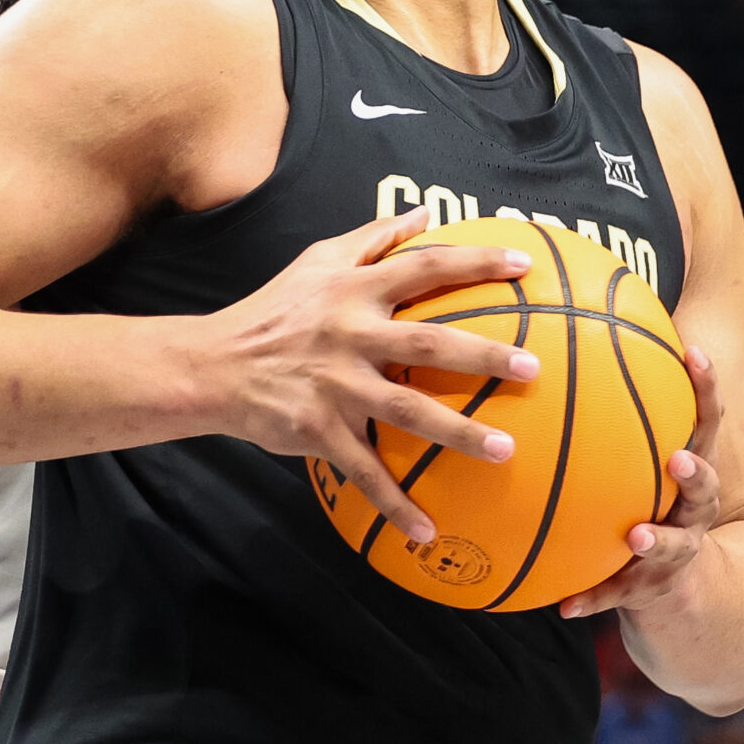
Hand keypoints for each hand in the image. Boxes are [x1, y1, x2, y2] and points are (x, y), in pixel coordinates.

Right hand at [203, 207, 539, 545]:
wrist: (212, 366)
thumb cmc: (273, 311)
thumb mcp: (315, 262)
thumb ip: (372, 238)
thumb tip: (423, 212)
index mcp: (353, 291)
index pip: (423, 267)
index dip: (474, 263)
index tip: (524, 266)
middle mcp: (348, 335)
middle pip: (426, 344)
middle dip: (481, 356)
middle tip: (531, 368)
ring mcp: (334, 385)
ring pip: (406, 411)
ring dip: (458, 433)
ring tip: (506, 450)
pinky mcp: (317, 429)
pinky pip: (362, 471)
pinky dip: (394, 503)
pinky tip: (427, 531)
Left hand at [560, 345, 722, 619]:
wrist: (677, 589)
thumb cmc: (645, 501)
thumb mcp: (637, 459)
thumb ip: (610, 413)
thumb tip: (564, 340)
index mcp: (687, 468)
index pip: (704, 420)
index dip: (705, 386)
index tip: (694, 351)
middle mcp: (692, 510)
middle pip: (706, 487)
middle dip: (697, 473)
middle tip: (681, 459)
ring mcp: (677, 553)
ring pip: (676, 546)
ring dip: (659, 540)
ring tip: (640, 535)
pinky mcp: (649, 591)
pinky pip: (618, 595)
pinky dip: (593, 599)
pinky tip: (565, 607)